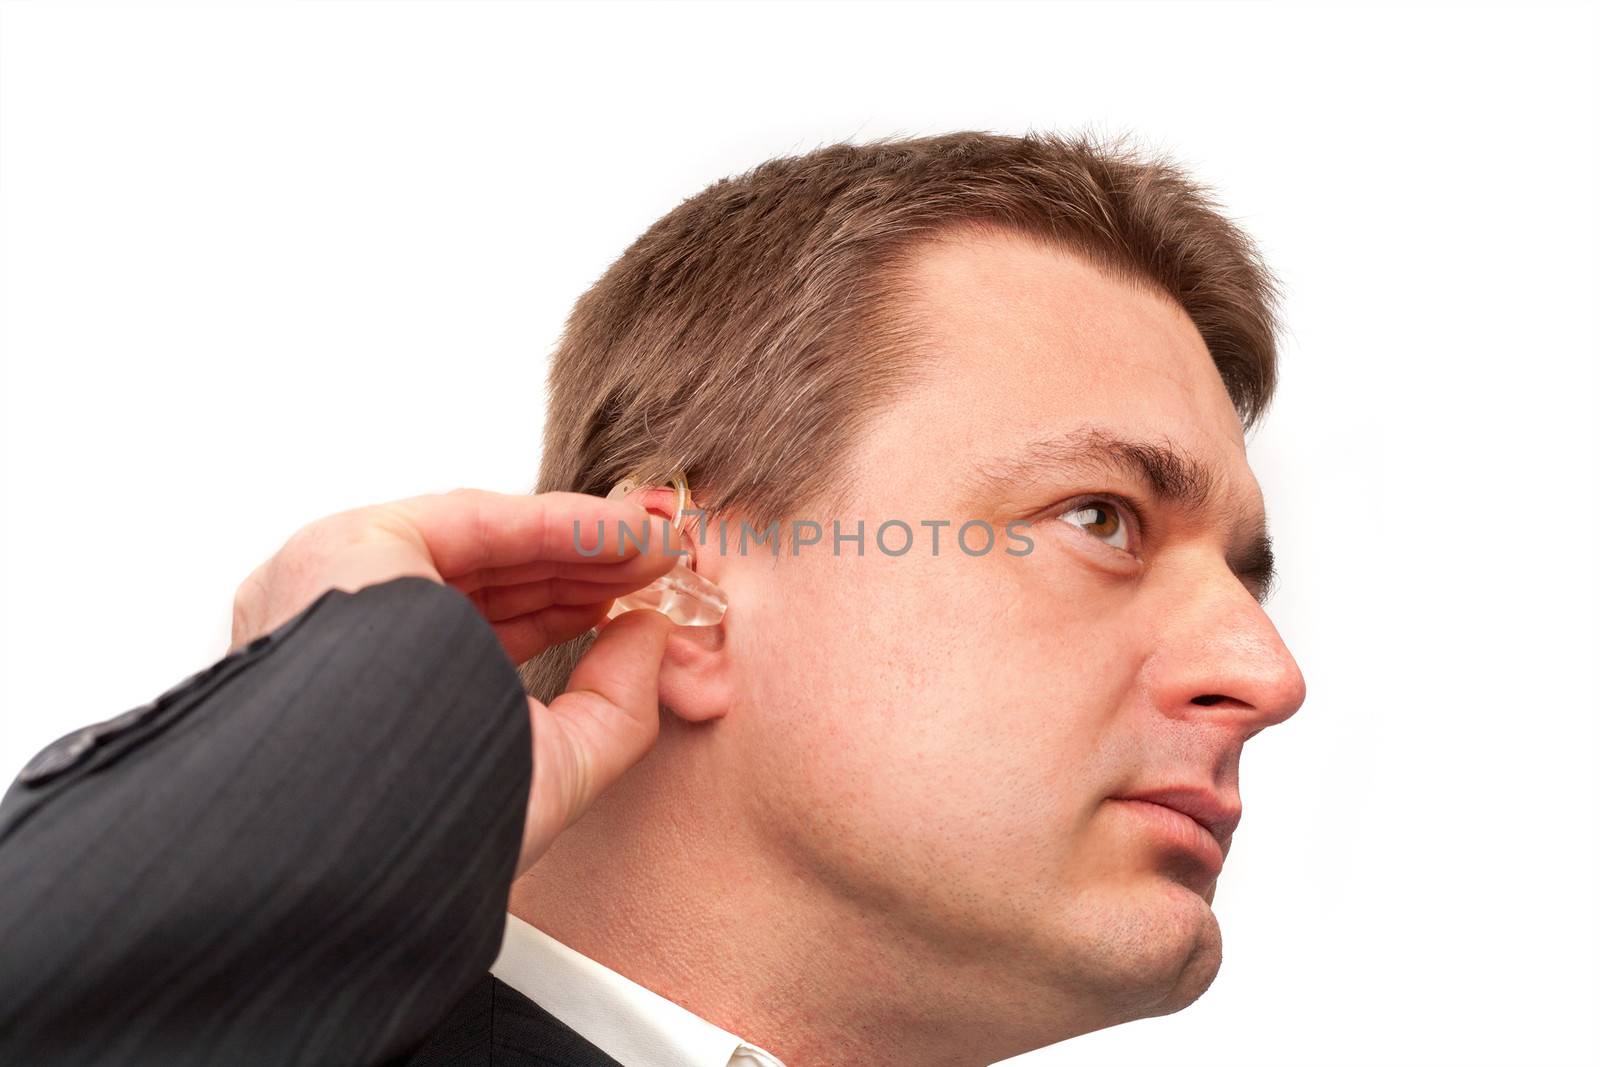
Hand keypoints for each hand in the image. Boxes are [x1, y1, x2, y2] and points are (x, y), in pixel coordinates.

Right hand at [230, 488, 681, 875]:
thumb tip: (652, 632)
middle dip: (585, 570)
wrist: (356, 834)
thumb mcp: (553, 769)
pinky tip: (622, 533)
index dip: (573, 609)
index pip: (490, 629)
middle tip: (662, 563)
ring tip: (656, 545)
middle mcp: (353, 637)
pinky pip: (473, 521)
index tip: (643, 604)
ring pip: (486, 545)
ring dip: (580, 541)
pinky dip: (556, 522)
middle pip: (492, 580)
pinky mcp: (349, 545)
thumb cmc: (438, 828)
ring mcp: (345, 587)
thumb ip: (614, 704)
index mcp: (377, 693)